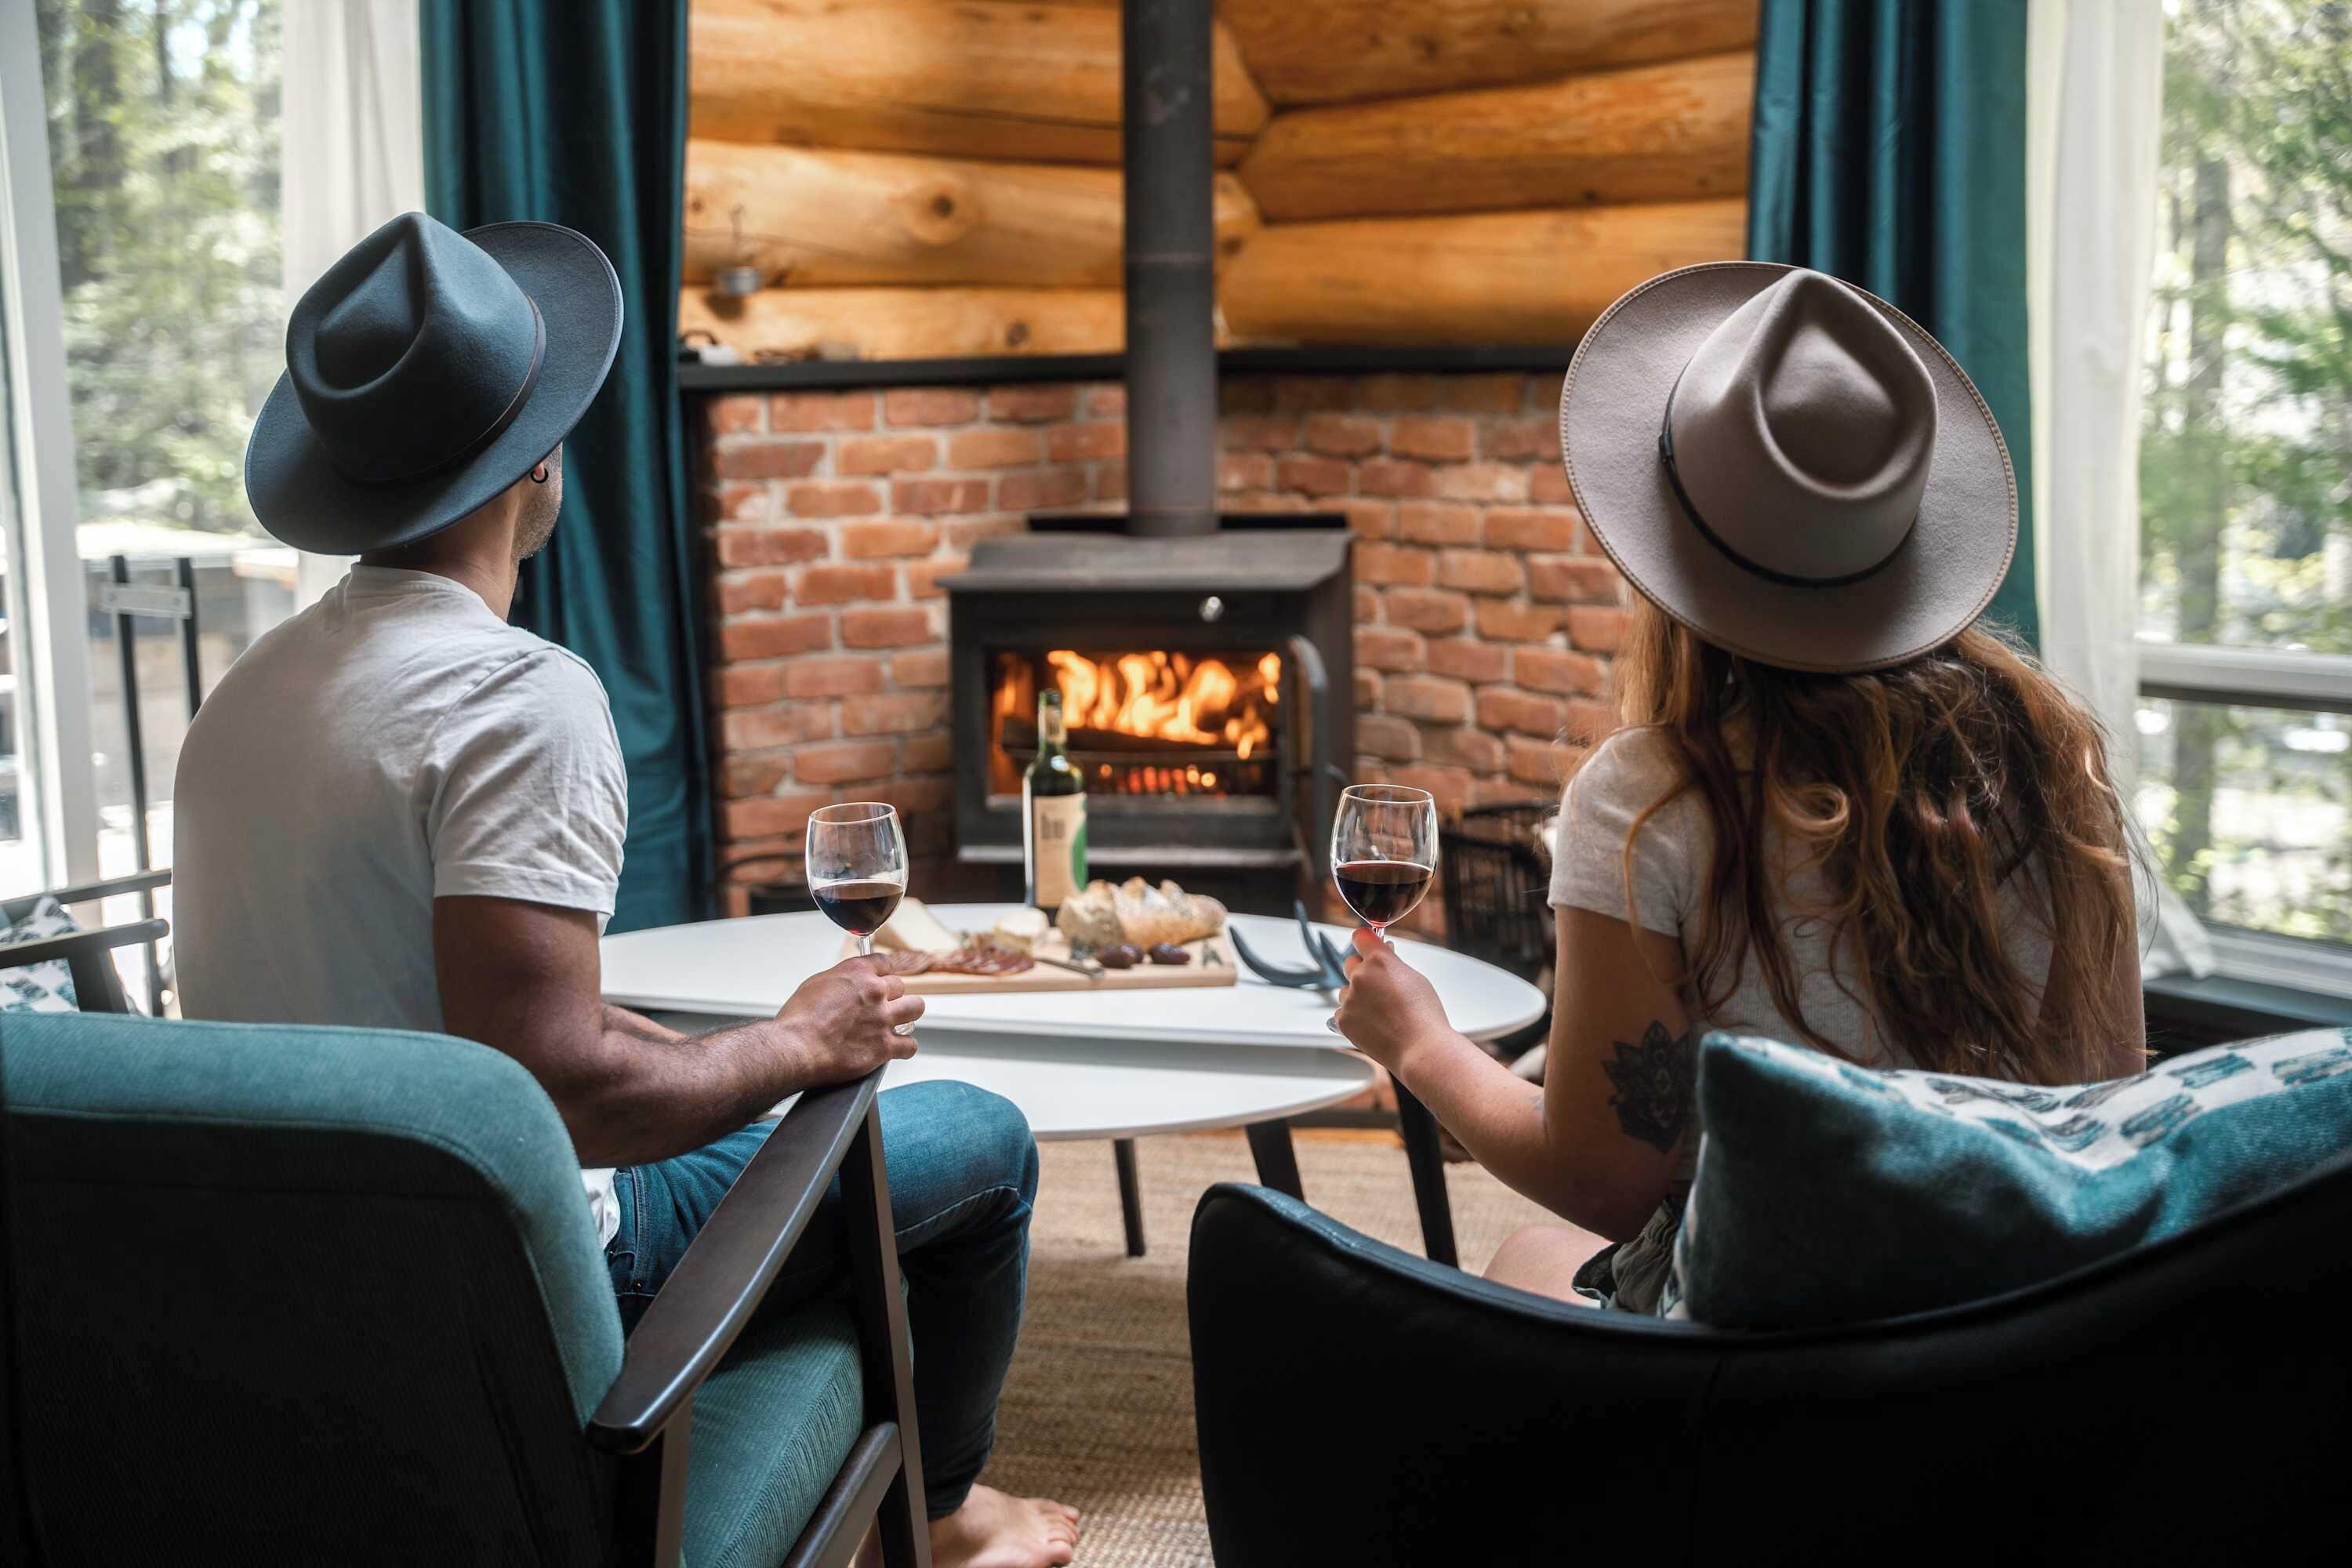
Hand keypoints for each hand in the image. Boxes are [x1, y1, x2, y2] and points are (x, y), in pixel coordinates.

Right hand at [777, 955, 923, 1084]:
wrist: (796, 1048)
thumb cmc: (798, 1019)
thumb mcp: (815, 984)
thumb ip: (840, 981)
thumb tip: (847, 985)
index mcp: (857, 972)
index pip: (884, 962)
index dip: (882, 974)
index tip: (880, 980)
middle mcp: (874, 992)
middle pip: (900, 986)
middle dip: (891, 996)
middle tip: (881, 1007)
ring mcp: (882, 1019)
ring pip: (915, 1008)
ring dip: (906, 1015)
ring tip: (896, 1023)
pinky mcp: (884, 1046)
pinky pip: (909, 1045)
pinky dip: (904, 1047)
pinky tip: (896, 1048)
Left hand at [1334, 927, 1457, 1076]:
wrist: (1420, 1049)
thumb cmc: (1424, 1015)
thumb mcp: (1414, 978)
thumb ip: (1393, 964)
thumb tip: (1383, 954)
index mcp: (1379, 961)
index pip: (1360, 937)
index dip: (1365, 942)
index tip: (1366, 946)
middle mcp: (1360, 977)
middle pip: (1350, 963)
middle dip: (1362, 970)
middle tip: (1380, 986)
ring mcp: (1349, 999)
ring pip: (1346, 990)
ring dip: (1357, 995)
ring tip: (1381, 1012)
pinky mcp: (1343, 1020)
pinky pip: (1343, 1010)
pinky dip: (1354, 1015)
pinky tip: (1374, 1024)